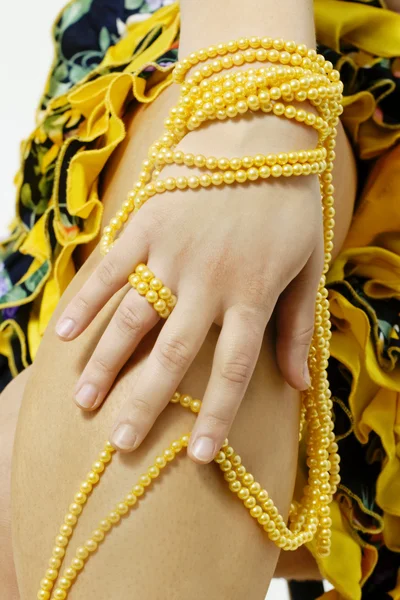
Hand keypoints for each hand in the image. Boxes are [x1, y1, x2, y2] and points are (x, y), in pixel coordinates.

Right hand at [55, 117, 323, 463]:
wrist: (262, 134)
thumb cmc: (288, 205)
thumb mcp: (308, 265)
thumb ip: (297, 327)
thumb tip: (298, 386)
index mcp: (252, 295)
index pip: (234, 370)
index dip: (216, 417)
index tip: (196, 457)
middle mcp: (209, 282)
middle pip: (175, 355)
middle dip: (146, 402)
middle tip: (121, 442)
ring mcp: (173, 253)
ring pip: (134, 318)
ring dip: (107, 363)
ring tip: (85, 402)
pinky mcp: (147, 225)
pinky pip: (111, 268)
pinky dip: (87, 301)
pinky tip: (64, 334)